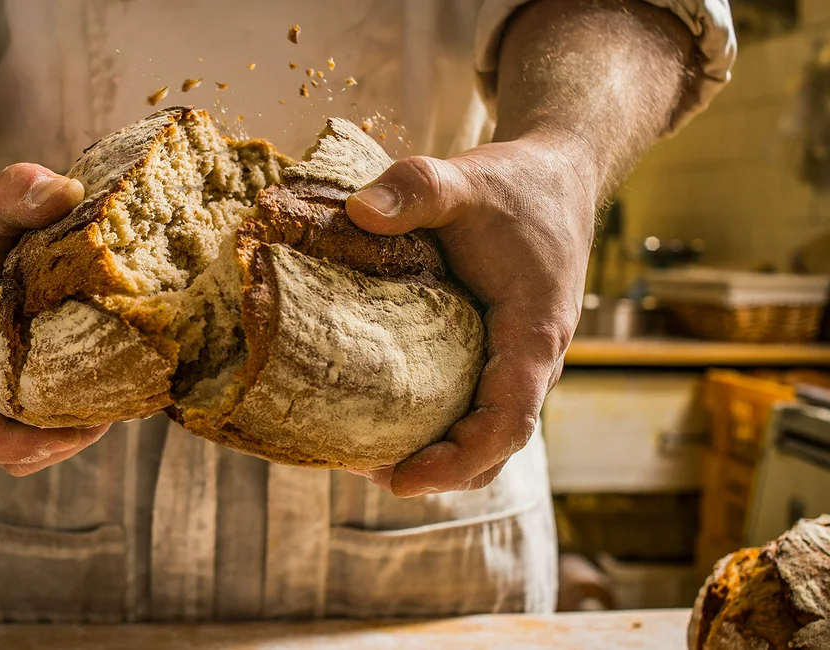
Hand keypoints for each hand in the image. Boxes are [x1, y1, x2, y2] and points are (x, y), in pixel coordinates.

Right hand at [0, 163, 107, 475]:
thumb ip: (17, 191)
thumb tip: (65, 191)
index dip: (8, 445)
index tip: (69, 428)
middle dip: (53, 445)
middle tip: (109, 415)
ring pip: (17, 439)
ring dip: (64, 435)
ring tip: (115, 406)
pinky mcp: (7, 373)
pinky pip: (33, 412)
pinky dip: (68, 410)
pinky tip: (111, 381)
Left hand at [345, 133, 597, 495]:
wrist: (559, 173)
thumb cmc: (517, 184)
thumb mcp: (466, 178)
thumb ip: (418, 187)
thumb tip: (357, 209)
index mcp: (534, 333)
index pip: (506, 422)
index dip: (458, 460)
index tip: (403, 480)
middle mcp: (534, 360)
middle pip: (495, 446)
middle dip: (439, 470)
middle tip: (367, 474)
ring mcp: (519, 361)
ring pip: (487, 431)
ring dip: (439, 453)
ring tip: (369, 460)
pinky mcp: (500, 351)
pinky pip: (477, 404)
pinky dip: (440, 423)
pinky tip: (385, 414)